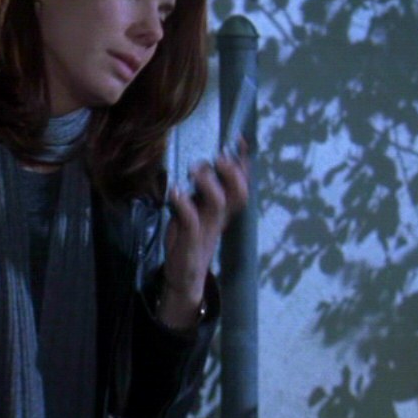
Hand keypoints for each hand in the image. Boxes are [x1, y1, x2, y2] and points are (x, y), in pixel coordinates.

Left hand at [159, 142, 248, 328]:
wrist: (184, 277)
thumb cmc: (189, 240)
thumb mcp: (196, 211)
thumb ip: (201, 191)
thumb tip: (200, 166)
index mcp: (223, 210)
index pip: (240, 183)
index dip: (242, 162)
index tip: (239, 139)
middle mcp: (219, 217)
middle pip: (238, 192)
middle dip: (231, 171)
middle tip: (218, 156)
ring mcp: (206, 229)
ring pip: (217, 203)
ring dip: (208, 182)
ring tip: (194, 172)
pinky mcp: (191, 241)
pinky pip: (192, 221)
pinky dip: (184, 204)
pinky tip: (174, 192)